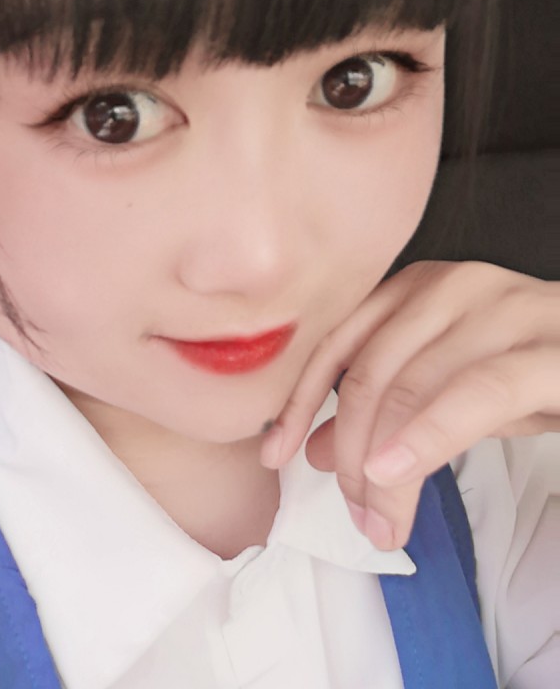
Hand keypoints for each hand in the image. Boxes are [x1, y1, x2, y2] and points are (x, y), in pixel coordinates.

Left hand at [261, 260, 559, 549]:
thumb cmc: (526, 370)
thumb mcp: (441, 391)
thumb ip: (381, 412)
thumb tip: (314, 449)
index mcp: (415, 289)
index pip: (334, 345)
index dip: (296, 403)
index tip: (275, 454)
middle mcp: (451, 287)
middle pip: (366, 375)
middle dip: (347, 453)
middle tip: (353, 510)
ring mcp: (502, 309)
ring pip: (409, 392)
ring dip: (380, 469)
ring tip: (379, 520)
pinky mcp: (550, 349)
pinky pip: (473, 395)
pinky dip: (424, 438)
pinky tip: (393, 475)